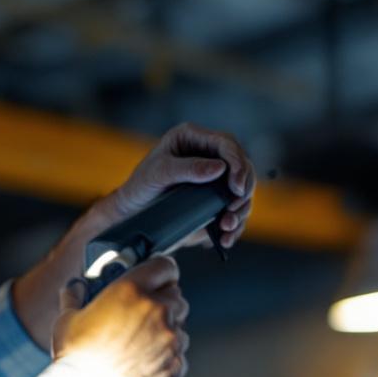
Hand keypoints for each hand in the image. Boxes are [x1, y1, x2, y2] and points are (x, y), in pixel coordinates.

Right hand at [51, 256, 189, 376]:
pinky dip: (168, 357)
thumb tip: (75, 286)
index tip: (157, 277)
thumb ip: (74, 296)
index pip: (164, 266)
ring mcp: (170, 339)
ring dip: (167, 330)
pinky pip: (180, 354)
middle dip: (164, 301)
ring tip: (142, 343)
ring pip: (180, 326)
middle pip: (176, 295)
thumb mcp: (67, 318)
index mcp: (131, 291)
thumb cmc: (76, 356)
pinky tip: (146, 363)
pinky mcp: (175, 364)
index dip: (161, 270)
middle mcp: (156, 310)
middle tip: (145, 312)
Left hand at [94, 122, 255, 249]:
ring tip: (226, 226)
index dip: (238, 163)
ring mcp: (215, 178)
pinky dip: (235, 225)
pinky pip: (234, 209)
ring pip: (242, 190)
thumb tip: (220, 167)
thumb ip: (188, 168)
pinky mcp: (216, 198)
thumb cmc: (141, 184)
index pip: (227, 144)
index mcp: (195, 138)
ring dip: (241, 210)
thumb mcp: (159, 173)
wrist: (133, 211)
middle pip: (242, 167)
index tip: (236, 187)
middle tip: (234, 208)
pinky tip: (225, 237)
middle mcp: (209, 155)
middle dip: (244, 189)